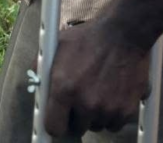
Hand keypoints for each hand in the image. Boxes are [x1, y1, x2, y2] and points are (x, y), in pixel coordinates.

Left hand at [42, 19, 149, 135]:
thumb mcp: (58, 44)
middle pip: (77, 128)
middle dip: (77, 116)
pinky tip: (112, 94)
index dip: (55, 122)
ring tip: (98, 91)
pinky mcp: (126, 111)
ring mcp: (107, 109)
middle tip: (81, 98)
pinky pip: (115, 124)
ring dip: (95, 115)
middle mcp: (86, 103)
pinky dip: (113, 114)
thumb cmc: (88, 37)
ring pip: (97, 125)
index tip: (59, 117)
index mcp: (64, 89)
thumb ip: (43, 66)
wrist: (123, 33)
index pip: (53, 127)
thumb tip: (36, 83)